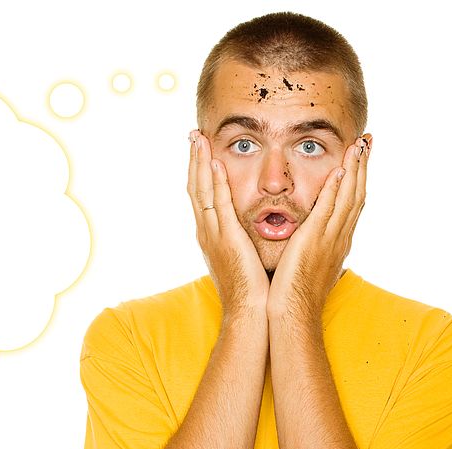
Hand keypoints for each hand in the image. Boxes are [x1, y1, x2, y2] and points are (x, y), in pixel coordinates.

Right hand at [187, 129, 268, 317]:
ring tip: (199, 139)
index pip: (203, 195)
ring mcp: (213, 234)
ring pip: (201, 191)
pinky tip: (215, 163)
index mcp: (212, 235)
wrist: (250, 311)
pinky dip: (214, 182)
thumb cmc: (252, 288)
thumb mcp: (245, 256)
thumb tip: (257, 227)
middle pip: (195, 187)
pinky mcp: (225, 238)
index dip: (201, 171)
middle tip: (194, 134)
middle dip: (194, 160)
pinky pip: (218, 204)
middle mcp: (207, 231)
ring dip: (200, 163)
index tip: (202, 149)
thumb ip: (245, 238)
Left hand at [266, 134, 371, 321]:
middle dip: (363, 166)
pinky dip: (336, 190)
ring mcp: (330, 238)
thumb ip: (314, 248)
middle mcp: (339, 237)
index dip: (358, 179)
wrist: (293, 314)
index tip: (361, 157)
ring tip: (358, 145)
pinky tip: (340, 170)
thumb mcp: (309, 265)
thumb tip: (313, 243)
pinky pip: (328, 210)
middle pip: (357, 194)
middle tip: (368, 140)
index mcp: (337, 241)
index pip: (352, 203)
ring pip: (348, 197)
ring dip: (354, 169)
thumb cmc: (295, 294)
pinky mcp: (315, 241)